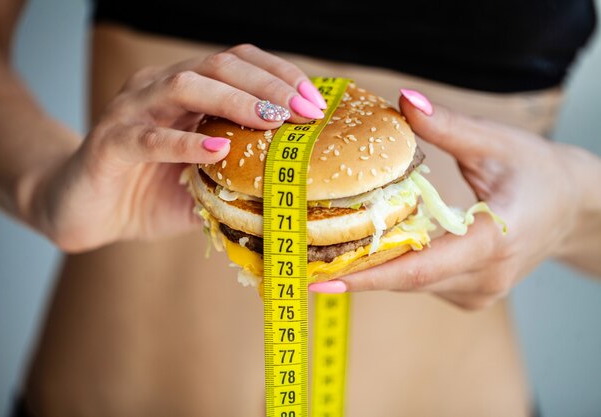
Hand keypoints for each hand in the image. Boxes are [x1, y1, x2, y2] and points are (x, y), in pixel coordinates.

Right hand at [27, 44, 326, 251]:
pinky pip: (148, 138)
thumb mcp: (204, 184)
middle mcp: (158, 90)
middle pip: (219, 65)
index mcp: (185, 93)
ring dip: (234, 100)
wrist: (86, 213)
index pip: (239, 64)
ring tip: (272, 120)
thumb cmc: (148, 194)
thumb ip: (239, 177)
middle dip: (268, 85)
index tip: (316, 103)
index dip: (280, 77)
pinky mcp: (109, 145)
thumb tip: (296, 188)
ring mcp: (131, 113)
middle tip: (305, 111)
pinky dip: (185, 143)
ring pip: (184, 86)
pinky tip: (218, 149)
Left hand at [337, 90, 586, 308]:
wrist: (571, 206)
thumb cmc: (537, 171)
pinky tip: (371, 245)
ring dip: (373, 266)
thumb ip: (448, 127)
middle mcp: (485, 277)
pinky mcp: (472, 293)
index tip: (324, 279)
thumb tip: (403, 101)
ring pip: (413, 283)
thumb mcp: (496, 142)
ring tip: (325, 249)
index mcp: (493, 242)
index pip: (421, 267)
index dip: (370, 275)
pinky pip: (424, 282)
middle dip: (356, 270)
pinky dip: (396, 265)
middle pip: (408, 279)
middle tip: (304, 259)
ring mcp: (479, 291)